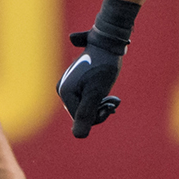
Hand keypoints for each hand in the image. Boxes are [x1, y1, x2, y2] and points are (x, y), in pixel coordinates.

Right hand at [58, 0, 139, 137]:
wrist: (108, 42)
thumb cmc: (103, 66)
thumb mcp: (97, 92)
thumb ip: (87, 113)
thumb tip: (79, 136)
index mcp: (64, 92)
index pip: (81, 119)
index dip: (100, 115)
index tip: (113, 104)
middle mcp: (62, 89)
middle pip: (82, 113)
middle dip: (100, 110)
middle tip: (115, 100)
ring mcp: (68, 85)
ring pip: (86, 106)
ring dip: (101, 104)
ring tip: (114, 98)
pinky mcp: (76, 81)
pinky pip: (86, 98)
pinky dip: (98, 98)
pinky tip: (108, 92)